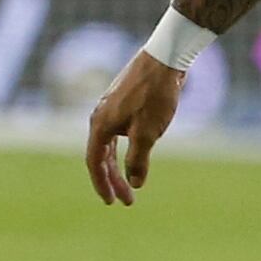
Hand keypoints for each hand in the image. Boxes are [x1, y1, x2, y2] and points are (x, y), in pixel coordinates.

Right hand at [84, 49, 184, 205]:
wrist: (165, 58)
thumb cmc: (155, 95)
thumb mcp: (148, 134)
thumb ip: (138, 160)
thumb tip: (134, 182)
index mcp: (100, 125)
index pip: (95, 162)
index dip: (103, 184)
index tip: (113, 202)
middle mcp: (101, 116)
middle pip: (102, 155)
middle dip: (113, 179)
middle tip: (127, 200)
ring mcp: (112, 107)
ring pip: (111, 144)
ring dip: (120, 164)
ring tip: (133, 181)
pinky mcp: (124, 101)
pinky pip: (119, 132)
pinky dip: (126, 148)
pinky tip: (139, 152)